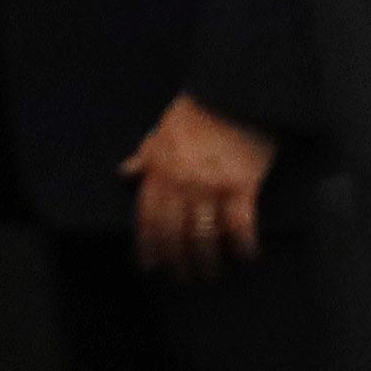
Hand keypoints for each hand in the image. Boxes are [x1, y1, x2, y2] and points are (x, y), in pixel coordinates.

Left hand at [120, 94, 277, 276]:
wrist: (234, 94)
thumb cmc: (197, 111)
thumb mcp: (161, 131)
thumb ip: (145, 156)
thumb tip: (124, 172)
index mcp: (159, 171)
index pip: (148, 218)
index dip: (148, 245)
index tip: (151, 265)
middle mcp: (181, 183)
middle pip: (173, 233)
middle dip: (176, 260)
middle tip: (183, 276)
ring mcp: (211, 186)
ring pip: (203, 235)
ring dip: (206, 260)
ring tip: (209, 274)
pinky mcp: (242, 185)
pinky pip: (240, 224)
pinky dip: (243, 245)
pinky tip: (246, 257)